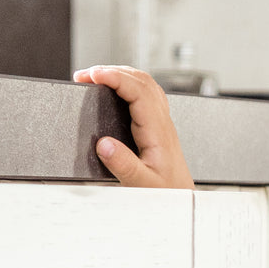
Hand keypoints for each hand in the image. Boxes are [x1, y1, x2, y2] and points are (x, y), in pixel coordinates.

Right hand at [73, 65, 194, 188]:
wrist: (182, 197)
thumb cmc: (167, 192)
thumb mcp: (143, 183)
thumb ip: (123, 164)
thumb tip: (103, 144)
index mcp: (158, 131)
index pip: (139, 91)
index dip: (115, 77)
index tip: (93, 75)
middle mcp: (163, 122)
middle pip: (142, 80)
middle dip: (112, 70)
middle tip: (86, 75)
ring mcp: (162, 122)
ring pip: (146, 84)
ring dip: (121, 74)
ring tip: (96, 77)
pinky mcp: (159, 126)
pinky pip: (146, 95)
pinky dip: (128, 85)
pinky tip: (116, 89)